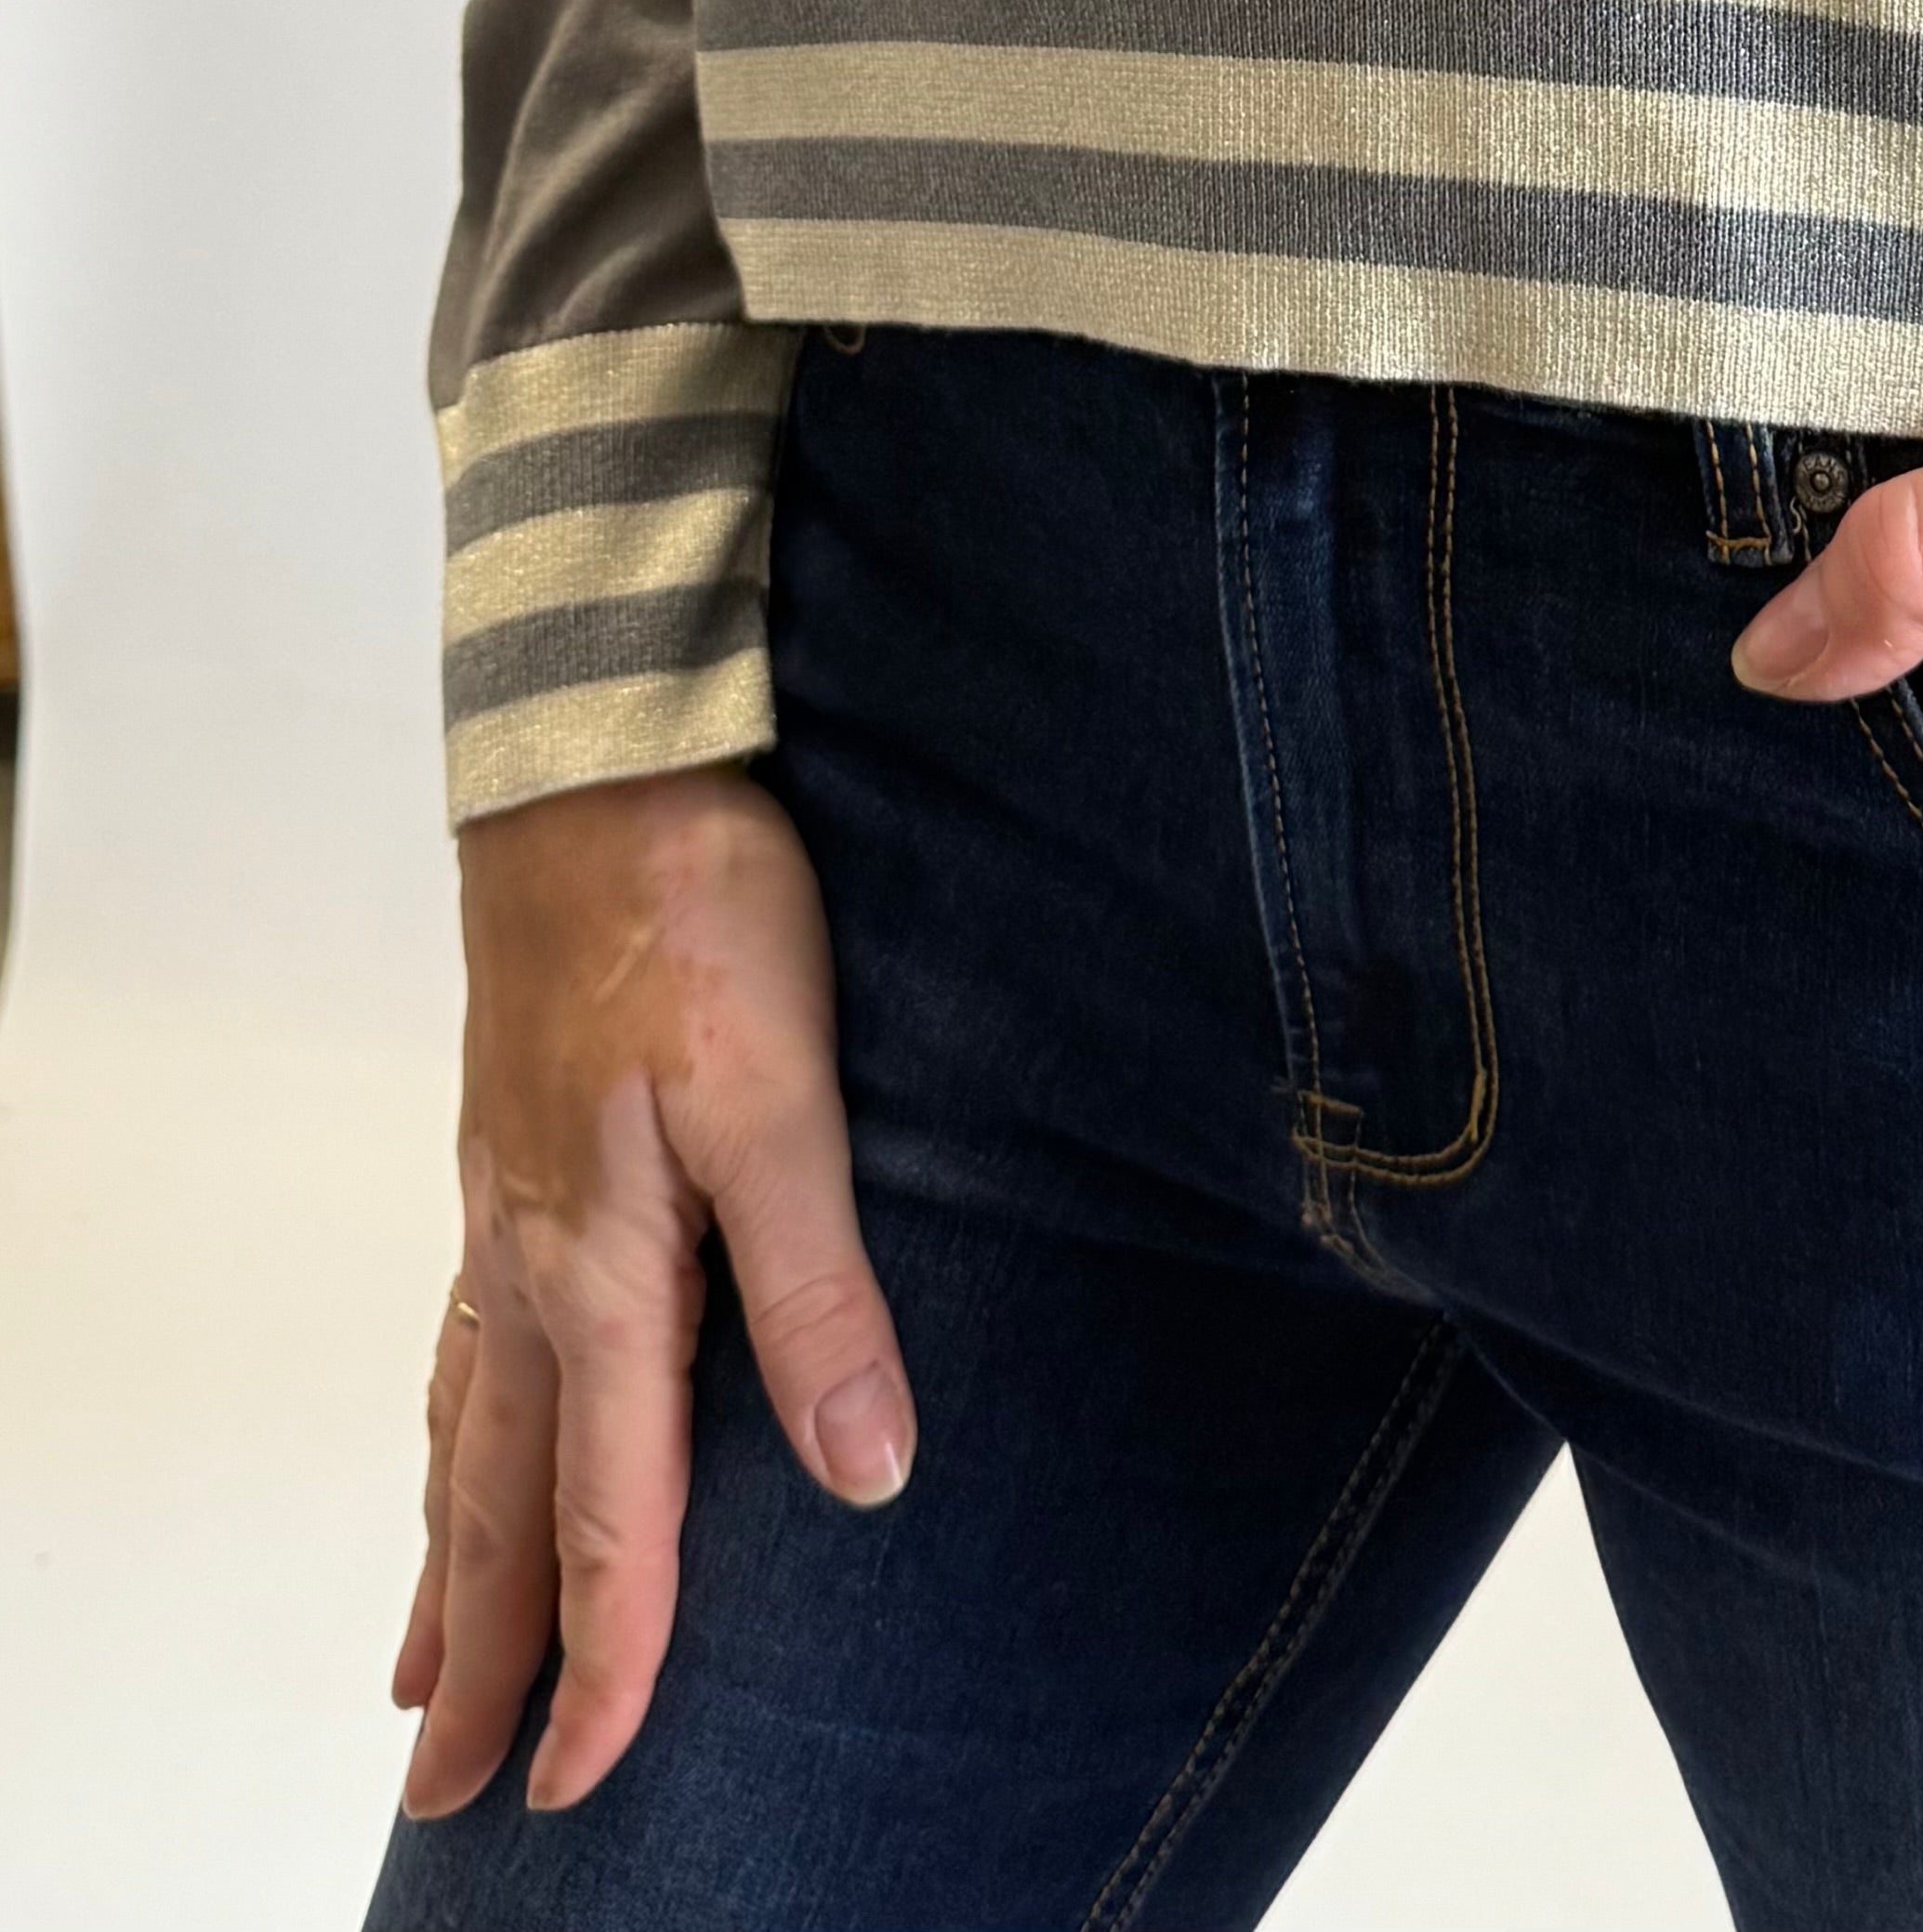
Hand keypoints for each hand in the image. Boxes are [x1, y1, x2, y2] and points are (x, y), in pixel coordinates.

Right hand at [393, 763, 914, 1821]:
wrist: (598, 764)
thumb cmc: (694, 911)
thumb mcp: (785, 1099)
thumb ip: (819, 1288)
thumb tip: (865, 1469)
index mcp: (601, 1274)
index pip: (609, 1518)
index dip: (611, 1661)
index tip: (589, 1784)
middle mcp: (531, 1265)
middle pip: (500, 1509)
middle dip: (481, 1658)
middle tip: (446, 1794)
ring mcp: (507, 1208)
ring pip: (467, 1434)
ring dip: (449, 1562)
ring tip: (420, 1667)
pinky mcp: (513, 1150)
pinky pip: (464, 1347)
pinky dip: (453, 1438)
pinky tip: (460, 1442)